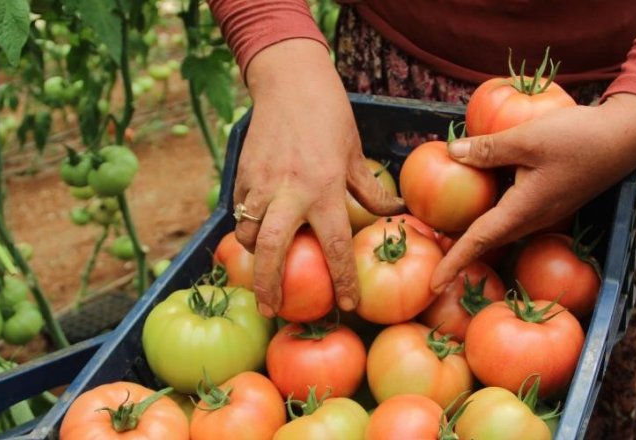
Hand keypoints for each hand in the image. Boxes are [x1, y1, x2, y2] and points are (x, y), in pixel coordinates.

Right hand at [236, 39, 403, 316]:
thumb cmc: (330, 117)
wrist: (290, 82)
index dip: (342, 280)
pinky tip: (253, 234)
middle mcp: (290, 192)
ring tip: (262, 273)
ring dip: (253, 258)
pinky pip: (241, 212)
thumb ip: (369, 190)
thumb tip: (395, 215)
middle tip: (272, 312)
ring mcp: (260, 185)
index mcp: (324, 189)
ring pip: (247, 234)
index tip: (347, 306)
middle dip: (270, 286)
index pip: (334, 246)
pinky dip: (245, 227)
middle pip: (272, 250)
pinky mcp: (242, 176)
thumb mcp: (355, 154)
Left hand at [430, 93, 635, 291]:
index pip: (478, 242)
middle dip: (456, 250)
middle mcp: (531, 219)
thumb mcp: (526, 139)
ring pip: (498, 225)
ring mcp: (541, 211)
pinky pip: (510, 209)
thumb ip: (487, 149)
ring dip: (471, 230)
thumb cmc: (578, 138)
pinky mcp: (547, 199)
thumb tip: (451, 153)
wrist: (625, 137)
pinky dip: (487, 207)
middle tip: (426, 249)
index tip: (432, 285)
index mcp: (523, 211)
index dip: (453, 263)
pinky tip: (475, 188)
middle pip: (485, 238)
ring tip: (440, 227)